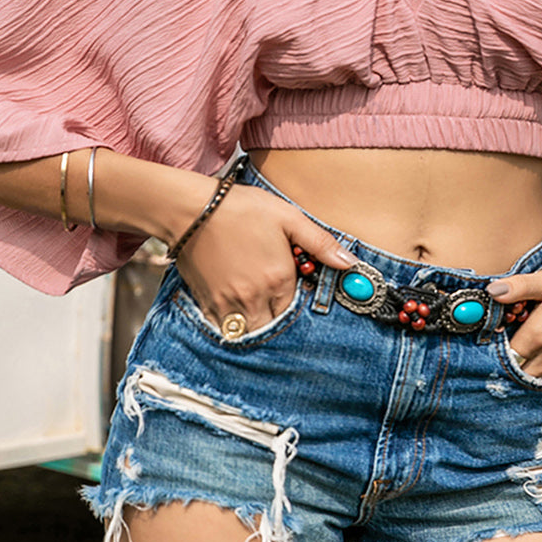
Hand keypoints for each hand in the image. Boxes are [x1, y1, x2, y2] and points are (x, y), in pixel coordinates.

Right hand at [176, 182, 358, 333]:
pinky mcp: (206, 303)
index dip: (298, 304)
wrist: (191, 209)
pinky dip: (232, 326)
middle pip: (275, 327)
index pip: (297, 311)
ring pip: (249, 333)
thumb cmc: (240, 209)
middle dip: (279, 320)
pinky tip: (235, 310)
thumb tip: (350, 263)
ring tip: (259, 310)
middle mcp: (254, 298)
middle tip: (277, 304)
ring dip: (257, 326)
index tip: (295, 294)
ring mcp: (228, 304)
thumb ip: (320, 243)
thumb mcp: (288, 217)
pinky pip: (223, 330)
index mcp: (278, 280)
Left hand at [488, 255, 541, 378]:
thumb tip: (491, 292)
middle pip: (515, 368)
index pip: (502, 353)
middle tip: (499, 337)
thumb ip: (519, 287)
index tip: (487, 330)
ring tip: (517, 340)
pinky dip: (537, 365)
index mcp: (541, 334)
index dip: (492, 343)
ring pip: (532, 374)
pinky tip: (536, 346)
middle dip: (503, 357)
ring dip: (521, 363)